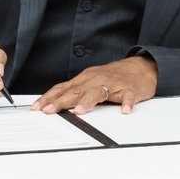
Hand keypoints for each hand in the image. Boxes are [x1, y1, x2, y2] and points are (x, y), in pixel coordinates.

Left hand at [32, 56, 157, 114]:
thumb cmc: (115, 76)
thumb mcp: (92, 80)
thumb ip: (76, 91)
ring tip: (79, 112)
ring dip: (88, 102)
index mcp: (86, 78)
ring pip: (98, 92)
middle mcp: (96, 79)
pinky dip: (127, 103)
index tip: (37, 107)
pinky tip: (125, 110)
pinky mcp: (130, 89)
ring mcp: (113, 83)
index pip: (63, 88)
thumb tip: (55, 104)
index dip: (49, 97)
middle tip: (50, 111)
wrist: (142, 67)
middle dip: (61, 101)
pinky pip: (128, 97)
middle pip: (76, 91)